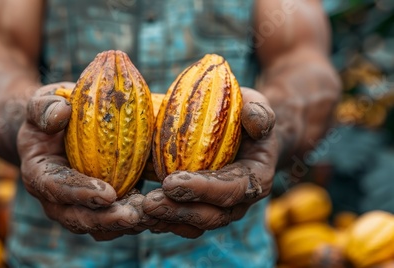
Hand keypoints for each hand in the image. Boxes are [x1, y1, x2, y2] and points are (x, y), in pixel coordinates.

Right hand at [17, 82, 146, 240]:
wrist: (59, 127)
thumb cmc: (52, 110)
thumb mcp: (42, 101)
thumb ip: (44, 107)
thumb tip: (61, 113)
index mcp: (38, 174)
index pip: (56, 188)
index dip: (81, 193)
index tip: (108, 193)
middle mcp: (54, 198)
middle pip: (77, 218)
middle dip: (106, 221)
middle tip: (134, 216)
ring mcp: (76, 207)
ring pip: (98, 227)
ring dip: (124, 225)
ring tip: (149, 215)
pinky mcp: (97, 208)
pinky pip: (114, 222)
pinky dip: (133, 219)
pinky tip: (155, 210)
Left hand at [142, 87, 277, 237]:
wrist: (240, 135)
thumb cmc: (243, 115)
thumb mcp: (254, 105)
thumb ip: (259, 112)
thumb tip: (255, 121)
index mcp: (256, 178)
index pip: (232, 189)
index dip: (203, 189)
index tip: (171, 182)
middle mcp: (239, 201)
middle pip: (211, 216)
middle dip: (178, 212)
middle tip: (148, 203)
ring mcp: (218, 209)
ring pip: (193, 225)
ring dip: (165, 221)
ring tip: (138, 210)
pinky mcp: (199, 209)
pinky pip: (180, 223)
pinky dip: (159, 221)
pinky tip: (136, 213)